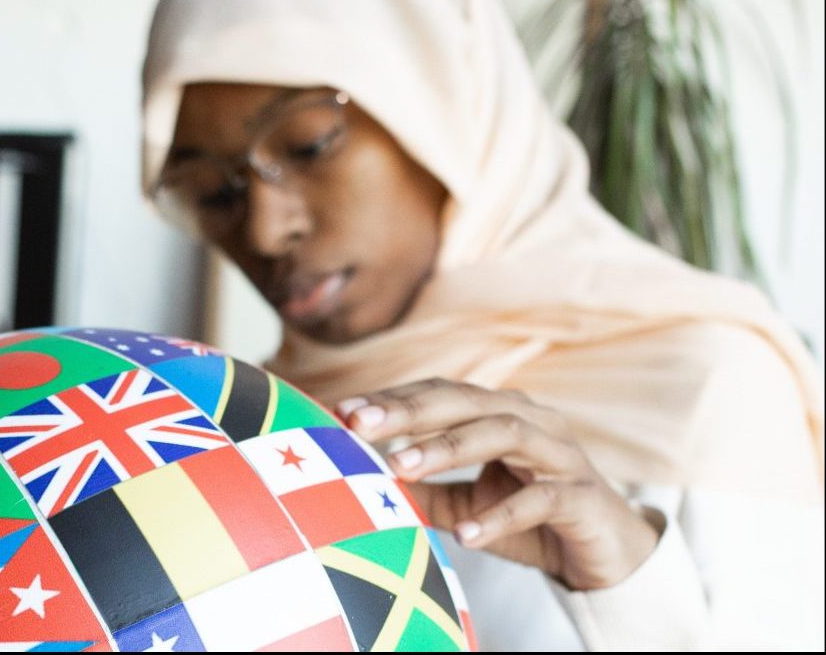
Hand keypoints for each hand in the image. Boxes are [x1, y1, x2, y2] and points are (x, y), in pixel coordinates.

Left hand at [336, 378, 659, 590]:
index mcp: (501, 413)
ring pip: (504, 434)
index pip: (440, 394)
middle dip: (409, 410)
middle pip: (466, 401)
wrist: (607, 556)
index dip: (392, 399)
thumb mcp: (470, 504)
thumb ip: (426, 491)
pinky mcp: (584, 497)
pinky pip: (541, 500)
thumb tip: (367, 483)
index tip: (341, 410)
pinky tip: (464, 533)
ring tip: (400, 468)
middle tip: (358, 424)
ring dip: (448, 448)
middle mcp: (533, 421)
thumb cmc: (532, 520)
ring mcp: (561, 455)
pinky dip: (500, 514)